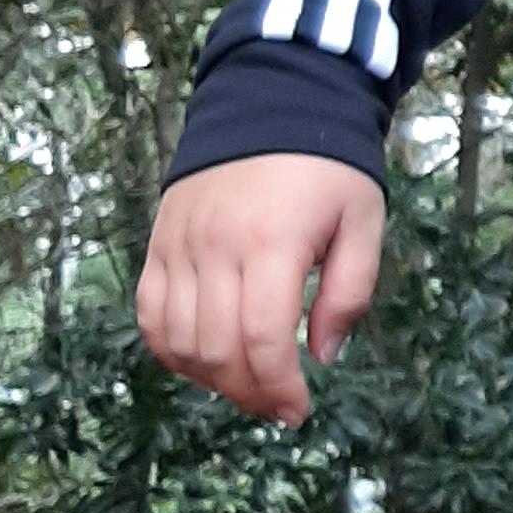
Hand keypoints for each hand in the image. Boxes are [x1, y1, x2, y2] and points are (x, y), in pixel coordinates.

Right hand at [137, 155, 386, 425]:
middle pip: (217, 349)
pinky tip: (204, 361)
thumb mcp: (363, 223)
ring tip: (246, 385)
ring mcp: (179, 245)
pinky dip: (171, 350)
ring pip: (177, 340)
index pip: (263, 339)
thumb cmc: (327, 168)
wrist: (270, 103)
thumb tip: (323, 356)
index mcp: (273, 244)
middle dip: (249, 393)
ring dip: (210, 379)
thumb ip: (350, 293)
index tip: (299, 410)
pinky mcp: (159, 242)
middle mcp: (216, 247)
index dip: (279, 388)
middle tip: (278, 406)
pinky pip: (149, 314)